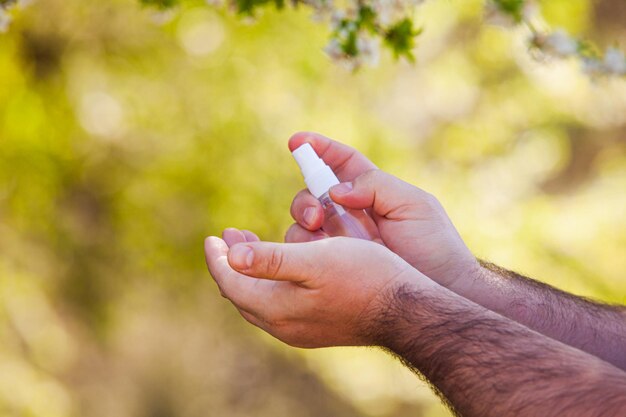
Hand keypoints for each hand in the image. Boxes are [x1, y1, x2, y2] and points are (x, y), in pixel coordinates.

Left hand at [204, 230, 420, 347]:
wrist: (404, 310)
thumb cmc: (364, 276)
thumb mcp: (316, 259)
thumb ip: (271, 260)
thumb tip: (231, 256)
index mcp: (277, 307)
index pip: (230, 282)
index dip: (217, 258)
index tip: (213, 236)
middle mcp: (283, 325)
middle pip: (241, 294)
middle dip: (230, 263)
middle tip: (228, 236)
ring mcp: (300, 331)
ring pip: (259, 301)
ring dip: (248, 273)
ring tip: (247, 246)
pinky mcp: (315, 329)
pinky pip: (277, 307)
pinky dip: (268, 284)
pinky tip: (280, 271)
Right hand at [286, 132, 478, 289]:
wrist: (440, 294)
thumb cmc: (435, 248)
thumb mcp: (414, 205)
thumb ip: (376, 186)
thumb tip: (335, 191)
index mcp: (372, 190)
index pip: (341, 162)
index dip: (318, 149)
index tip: (296, 142)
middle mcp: (351, 214)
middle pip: (313, 194)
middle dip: (306, 199)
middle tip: (316, 217)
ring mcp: (341, 242)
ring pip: (304, 225)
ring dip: (304, 225)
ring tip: (319, 237)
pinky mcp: (332, 267)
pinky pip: (305, 253)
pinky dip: (304, 250)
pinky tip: (316, 256)